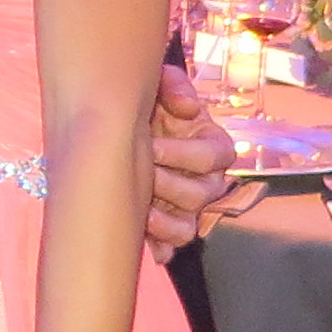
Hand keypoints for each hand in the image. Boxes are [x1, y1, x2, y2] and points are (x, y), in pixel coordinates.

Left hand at [146, 62, 234, 260]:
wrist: (117, 130)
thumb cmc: (147, 109)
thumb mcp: (158, 87)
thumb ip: (174, 86)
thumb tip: (188, 109)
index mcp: (212, 146)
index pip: (214, 156)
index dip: (183, 153)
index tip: (151, 145)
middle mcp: (206, 180)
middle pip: (200, 195)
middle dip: (167, 184)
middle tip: (139, 174)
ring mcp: (188, 207)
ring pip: (187, 226)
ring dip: (162, 220)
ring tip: (138, 208)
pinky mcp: (168, 225)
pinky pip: (171, 246)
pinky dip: (157, 245)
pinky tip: (140, 238)